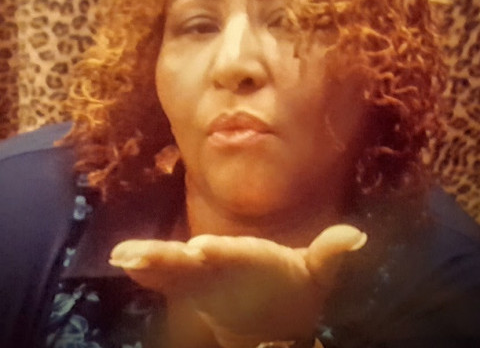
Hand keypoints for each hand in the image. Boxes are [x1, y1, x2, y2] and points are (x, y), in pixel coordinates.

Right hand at [110, 224, 366, 347]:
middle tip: (140, 253)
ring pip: (172, 264)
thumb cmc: (294, 286)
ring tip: (123, 257)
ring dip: (148, 259)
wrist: (274, 305)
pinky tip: (124, 266)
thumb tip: (358, 235)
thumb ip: (329, 252)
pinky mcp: (191, 286)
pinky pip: (166, 278)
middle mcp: (221, 258)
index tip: (201, 251)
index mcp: (249, 254)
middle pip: (193, 255)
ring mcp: (203, 272)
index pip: (232, 252)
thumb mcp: (314, 272)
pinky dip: (147, 271)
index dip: (218, 252)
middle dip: (168, 254)